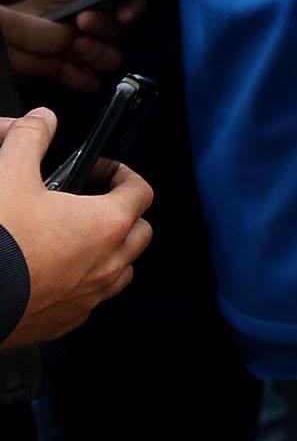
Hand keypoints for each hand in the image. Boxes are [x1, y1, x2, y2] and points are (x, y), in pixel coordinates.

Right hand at [0, 109, 152, 347]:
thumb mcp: (8, 174)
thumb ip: (30, 139)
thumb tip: (42, 118)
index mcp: (107, 224)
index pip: (140, 191)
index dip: (122, 174)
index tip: (99, 169)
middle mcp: (109, 264)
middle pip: (140, 232)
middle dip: (123, 212)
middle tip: (90, 200)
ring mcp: (89, 297)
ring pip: (121, 270)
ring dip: (110, 251)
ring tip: (75, 237)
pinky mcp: (64, 322)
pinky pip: (91, 300)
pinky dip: (84, 283)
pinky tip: (54, 271)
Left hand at [1, 0, 133, 92]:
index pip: (134, 5)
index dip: (132, 10)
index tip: (121, 12)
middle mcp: (101, 23)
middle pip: (119, 34)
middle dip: (104, 28)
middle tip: (82, 19)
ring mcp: (84, 46)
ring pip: (108, 61)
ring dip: (97, 54)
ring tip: (74, 43)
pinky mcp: (65, 67)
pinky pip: (86, 81)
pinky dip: (81, 77)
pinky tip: (67, 66)